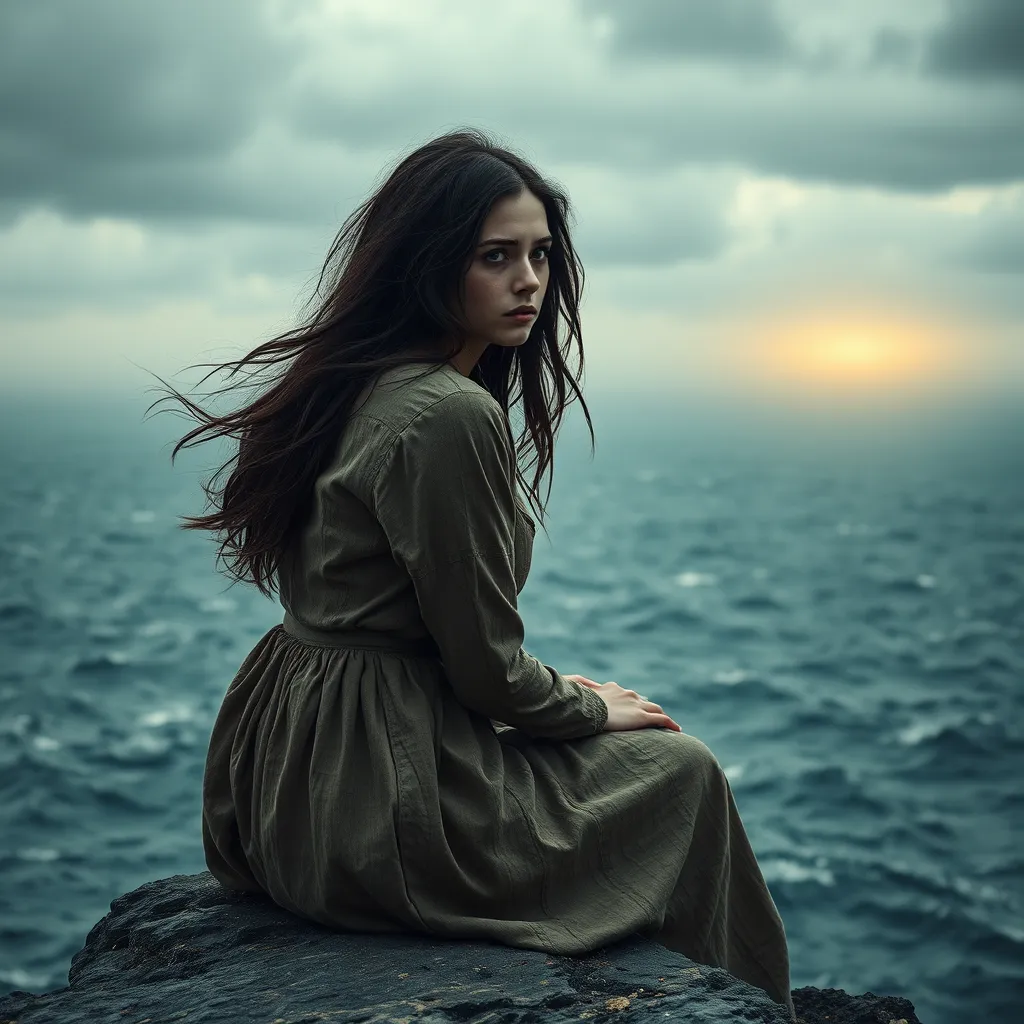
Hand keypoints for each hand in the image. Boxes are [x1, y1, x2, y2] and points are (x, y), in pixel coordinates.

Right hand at [563, 674, 681, 732]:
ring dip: (661, 716)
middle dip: (649, 708)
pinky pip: (661, 720)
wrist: (587, 708)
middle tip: (654, 717)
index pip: (627, 696)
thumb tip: (570, 695)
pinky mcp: (642, 717)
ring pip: (655, 709)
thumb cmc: (578, 704)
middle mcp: (627, 694)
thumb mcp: (576, 696)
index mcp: (613, 689)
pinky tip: (677, 730)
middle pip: (643, 701)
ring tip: (668, 725)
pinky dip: (670, 724)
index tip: (634, 708)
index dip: (633, 702)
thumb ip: (579, 693)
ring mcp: (636, 705)